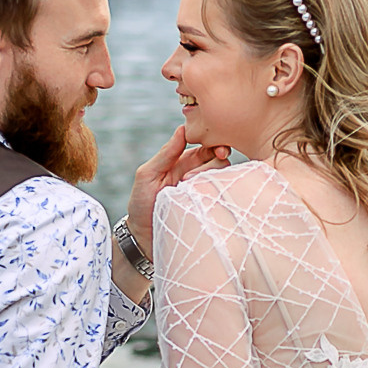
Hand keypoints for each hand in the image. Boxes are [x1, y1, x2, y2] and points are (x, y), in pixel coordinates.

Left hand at [127, 125, 228, 257]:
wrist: (143, 239)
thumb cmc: (141, 205)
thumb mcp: (147, 175)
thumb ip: (165, 154)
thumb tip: (182, 129)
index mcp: (184, 161)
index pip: (205, 144)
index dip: (213, 142)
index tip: (215, 147)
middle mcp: (198, 174)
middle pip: (219, 157)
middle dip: (213, 160)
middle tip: (189, 178)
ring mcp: (205, 191)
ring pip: (224, 174)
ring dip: (211, 178)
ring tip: (188, 190)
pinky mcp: (211, 207)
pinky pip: (226, 195)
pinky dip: (222, 192)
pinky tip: (206, 199)